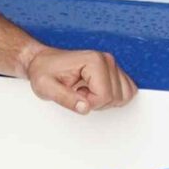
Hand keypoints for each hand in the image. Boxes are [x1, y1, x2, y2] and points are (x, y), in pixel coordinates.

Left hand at [21, 44, 136, 113]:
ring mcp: (112, 64)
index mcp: (94, 61)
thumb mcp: (46, 88)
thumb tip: (85, 108)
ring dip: (104, 100)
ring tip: (84, 90)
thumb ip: (65, 98)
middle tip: (78, 91)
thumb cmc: (43, 72)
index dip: (88, 102)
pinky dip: (110, 97)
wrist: (42, 62)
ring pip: (124, 95)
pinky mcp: (114, 71)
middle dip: (96, 102)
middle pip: (116, 97)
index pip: (105, 96)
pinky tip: (92, 90)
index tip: (74, 93)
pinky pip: (126, 91)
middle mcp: (107, 60)